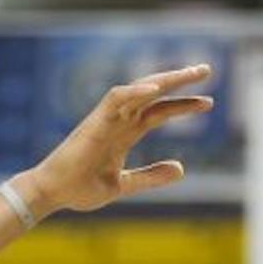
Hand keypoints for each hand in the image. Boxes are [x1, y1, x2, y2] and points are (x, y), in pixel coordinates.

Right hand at [19, 65, 214, 216]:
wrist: (54, 194)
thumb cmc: (81, 188)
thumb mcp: (124, 185)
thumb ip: (151, 176)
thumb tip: (181, 169)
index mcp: (126, 132)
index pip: (160, 111)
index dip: (184, 105)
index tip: (208, 103)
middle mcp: (119, 119)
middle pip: (154, 92)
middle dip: (180, 80)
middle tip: (207, 70)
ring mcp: (107, 118)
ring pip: (139, 88)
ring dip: (164, 78)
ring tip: (189, 73)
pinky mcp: (94, 121)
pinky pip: (116, 98)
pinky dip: (135, 91)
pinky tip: (156, 88)